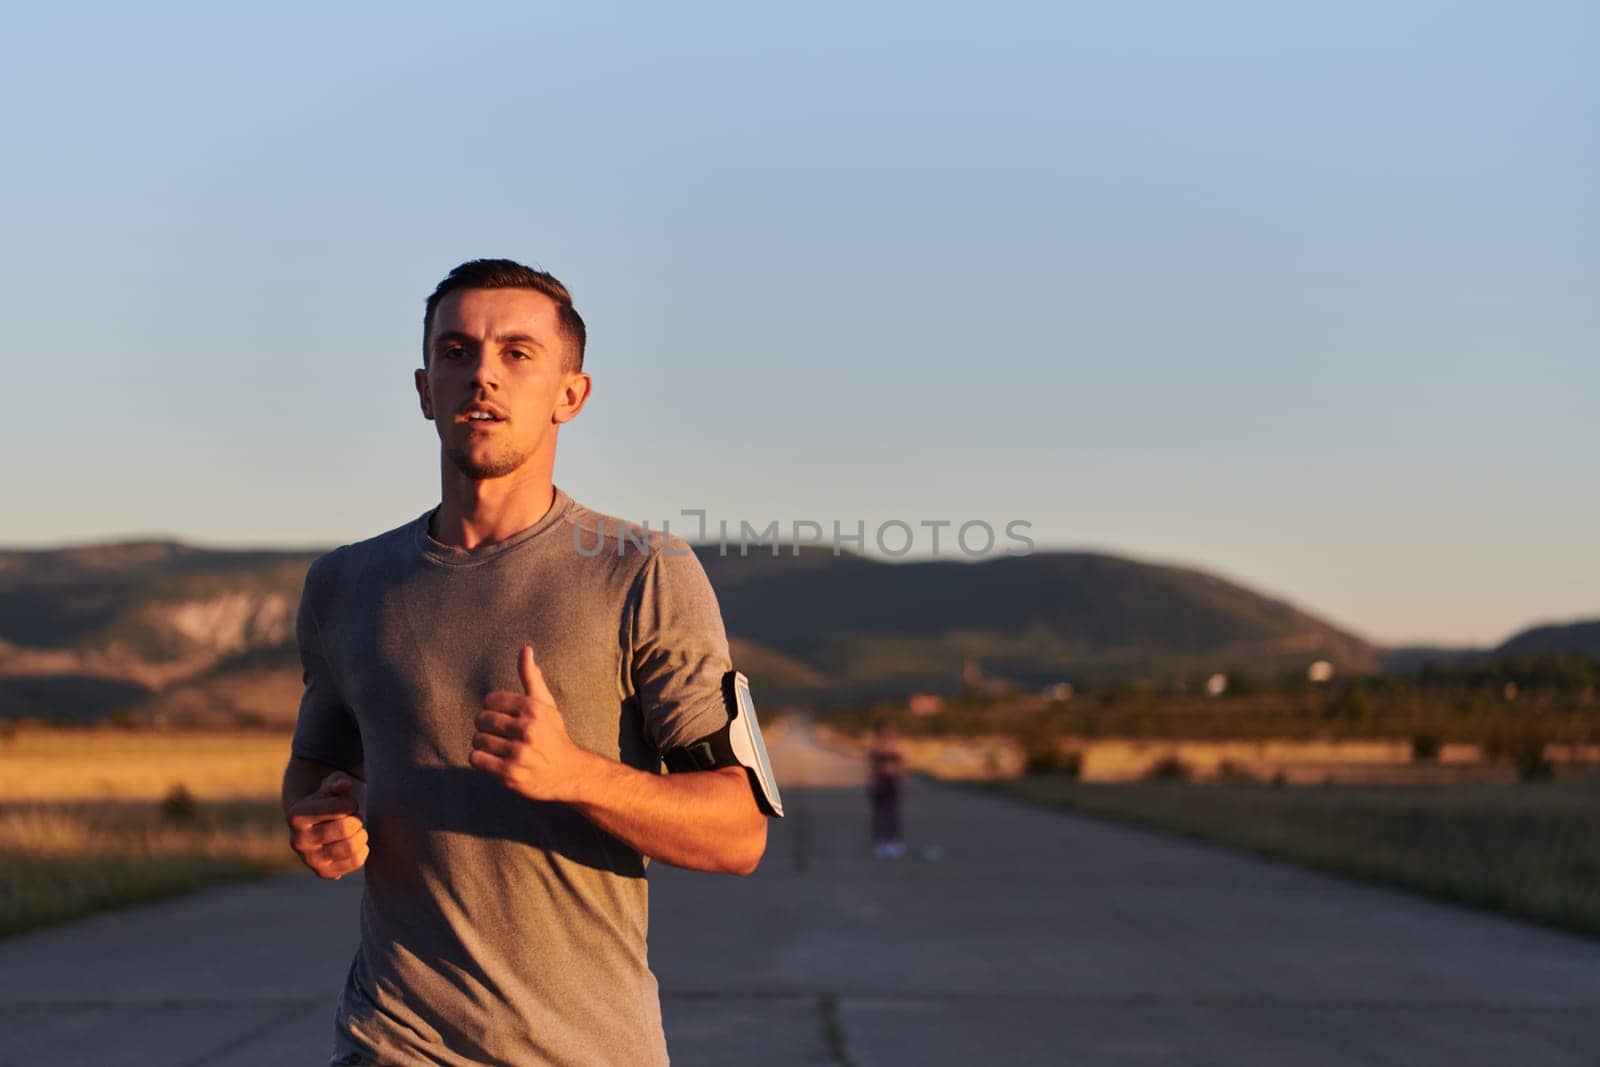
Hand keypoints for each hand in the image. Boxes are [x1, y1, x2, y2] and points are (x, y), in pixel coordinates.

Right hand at [286, 771, 368, 879]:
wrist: (318, 825)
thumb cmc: (328, 800)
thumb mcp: (330, 786)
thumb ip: (337, 782)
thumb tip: (344, 784)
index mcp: (296, 816)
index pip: (341, 808)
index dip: (351, 803)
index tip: (347, 804)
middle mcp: (298, 841)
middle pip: (347, 828)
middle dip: (357, 820)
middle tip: (354, 818)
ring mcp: (310, 860)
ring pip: (352, 847)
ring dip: (362, 834)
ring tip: (356, 829)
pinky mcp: (324, 873)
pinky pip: (356, 861)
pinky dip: (363, 850)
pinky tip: (356, 842)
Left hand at [470, 645, 592, 801]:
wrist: (569, 772)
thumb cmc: (554, 735)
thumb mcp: (546, 705)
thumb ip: (531, 678)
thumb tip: (525, 649)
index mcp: (533, 709)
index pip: (491, 700)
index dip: (493, 708)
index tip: (503, 717)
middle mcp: (527, 729)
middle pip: (482, 719)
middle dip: (485, 726)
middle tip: (497, 733)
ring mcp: (518, 753)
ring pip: (477, 740)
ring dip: (482, 744)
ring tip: (496, 747)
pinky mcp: (509, 773)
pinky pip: (476, 759)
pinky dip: (480, 760)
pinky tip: (493, 760)